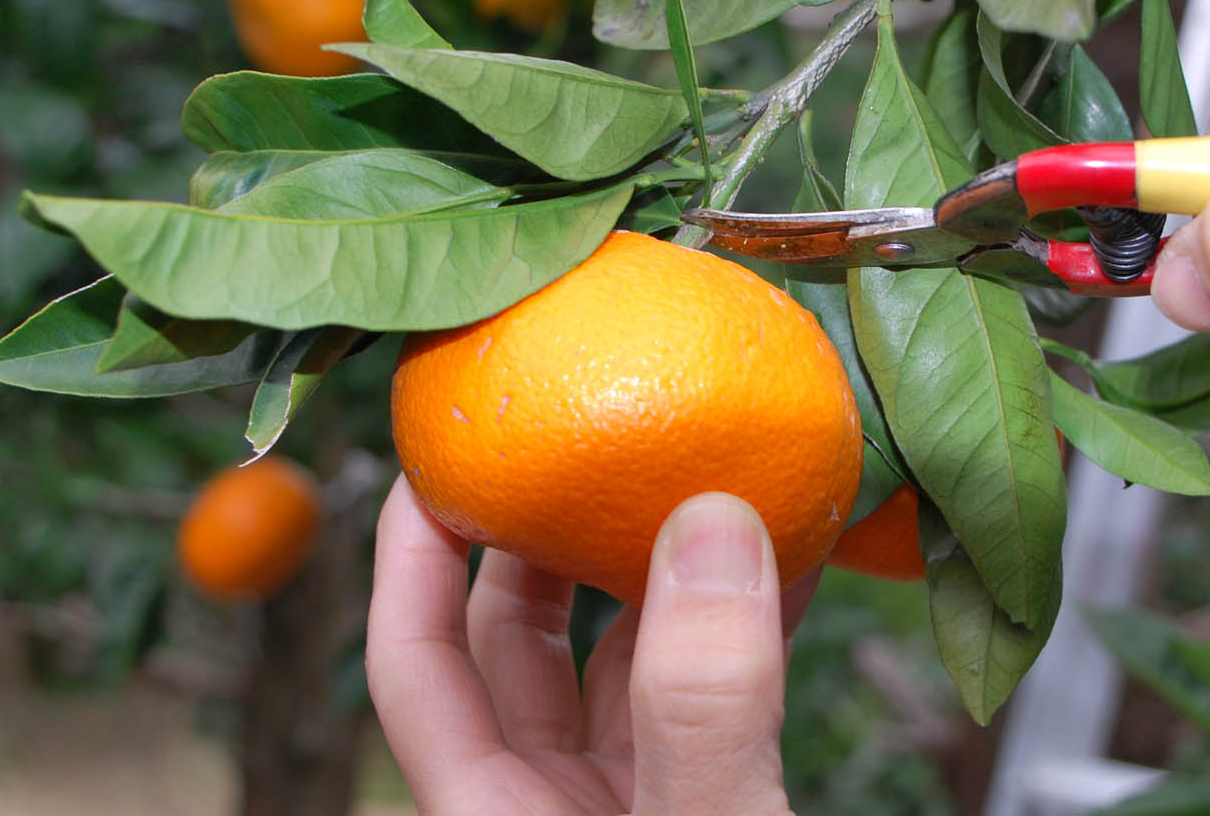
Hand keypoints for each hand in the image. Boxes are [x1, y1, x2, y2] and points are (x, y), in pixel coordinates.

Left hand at [366, 478, 809, 814]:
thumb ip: (701, 705)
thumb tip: (709, 523)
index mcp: (495, 814)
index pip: (415, 658)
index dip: (412, 550)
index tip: (444, 450)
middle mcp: (548, 804)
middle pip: (516, 641)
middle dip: (548, 531)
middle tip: (590, 431)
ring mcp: (630, 805)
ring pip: (623, 661)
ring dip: (667, 571)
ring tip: (712, 475)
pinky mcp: (708, 808)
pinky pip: (716, 696)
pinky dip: (748, 628)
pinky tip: (797, 561)